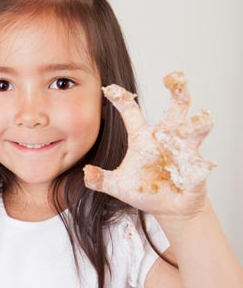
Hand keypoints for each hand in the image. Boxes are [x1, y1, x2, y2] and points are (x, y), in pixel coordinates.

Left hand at [83, 71, 215, 219]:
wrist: (169, 208)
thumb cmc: (145, 189)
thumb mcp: (117, 185)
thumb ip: (100, 179)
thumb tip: (86, 175)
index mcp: (144, 137)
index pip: (131, 112)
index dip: (121, 99)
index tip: (109, 88)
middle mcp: (167, 137)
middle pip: (177, 106)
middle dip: (179, 90)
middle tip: (175, 78)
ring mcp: (184, 151)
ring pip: (197, 128)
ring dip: (193, 126)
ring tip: (181, 132)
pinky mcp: (197, 169)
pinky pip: (202, 164)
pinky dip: (201, 166)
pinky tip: (200, 168)